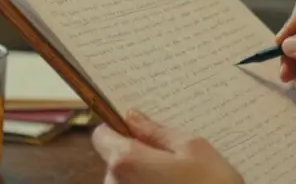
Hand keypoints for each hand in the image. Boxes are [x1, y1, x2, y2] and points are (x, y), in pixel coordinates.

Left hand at [91, 110, 243, 183]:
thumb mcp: (194, 149)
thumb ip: (158, 132)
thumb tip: (133, 118)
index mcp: (126, 162)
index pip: (102, 136)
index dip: (121, 129)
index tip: (142, 132)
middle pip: (116, 162)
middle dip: (139, 158)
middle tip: (173, 163)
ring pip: (126, 182)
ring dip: (145, 180)